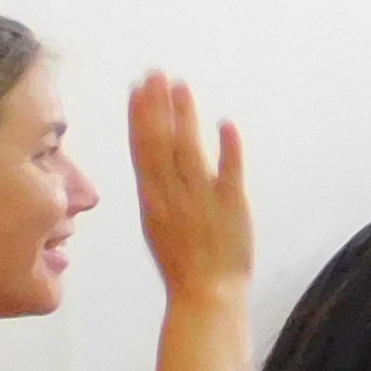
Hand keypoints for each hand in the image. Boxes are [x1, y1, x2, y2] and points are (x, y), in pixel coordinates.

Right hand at [125, 73, 254, 300]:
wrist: (206, 296)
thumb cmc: (183, 263)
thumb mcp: (159, 223)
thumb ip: (160, 190)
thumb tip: (157, 157)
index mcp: (152, 201)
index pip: (142, 150)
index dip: (140, 117)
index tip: (137, 88)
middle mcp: (173, 197)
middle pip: (161, 144)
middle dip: (157, 107)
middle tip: (155, 73)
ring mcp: (202, 201)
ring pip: (189, 152)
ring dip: (185, 118)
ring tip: (181, 86)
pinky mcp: (232, 208)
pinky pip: (229, 173)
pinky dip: (228, 149)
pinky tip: (225, 123)